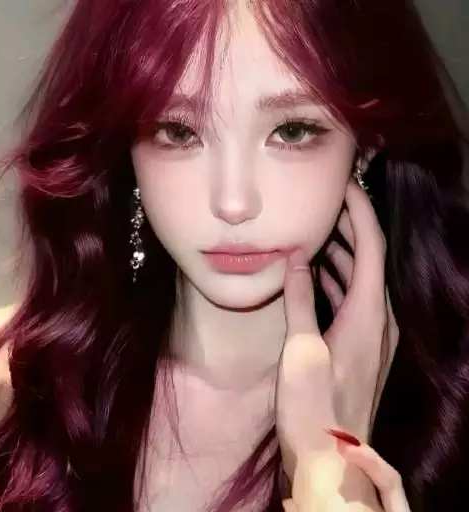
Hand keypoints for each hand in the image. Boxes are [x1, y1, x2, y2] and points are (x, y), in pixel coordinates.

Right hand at [276, 178, 400, 507]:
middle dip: (349, 228)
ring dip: (341, 255)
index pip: (371, 246)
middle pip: (369, 259)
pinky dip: (338, 281)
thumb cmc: (314, 406)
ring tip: (316, 233)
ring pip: (361, 281)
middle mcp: (379, 320)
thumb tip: (294, 258)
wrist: (332, 458)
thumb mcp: (301, 349)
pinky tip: (316, 278)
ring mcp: (373, 335)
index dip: (359, 211)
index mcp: (368, 313)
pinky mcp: (362, 348)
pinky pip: (354, 301)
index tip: (344, 185)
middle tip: (324, 203)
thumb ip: (298, 299)